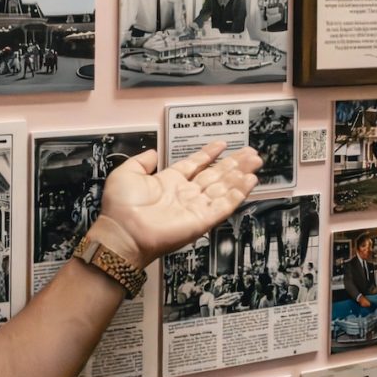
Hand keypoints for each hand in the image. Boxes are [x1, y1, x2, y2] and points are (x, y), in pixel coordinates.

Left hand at [96, 140, 261, 265]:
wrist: (123, 232)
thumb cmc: (120, 208)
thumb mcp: (127, 173)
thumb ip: (142, 161)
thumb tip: (153, 152)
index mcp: (169, 182)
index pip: (195, 165)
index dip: (209, 154)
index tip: (222, 144)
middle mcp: (185, 194)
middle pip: (215, 175)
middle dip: (233, 163)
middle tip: (250, 152)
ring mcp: (195, 207)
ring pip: (223, 188)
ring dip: (240, 175)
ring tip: (255, 161)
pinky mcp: (202, 220)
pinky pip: (224, 205)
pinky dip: (238, 193)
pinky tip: (249, 181)